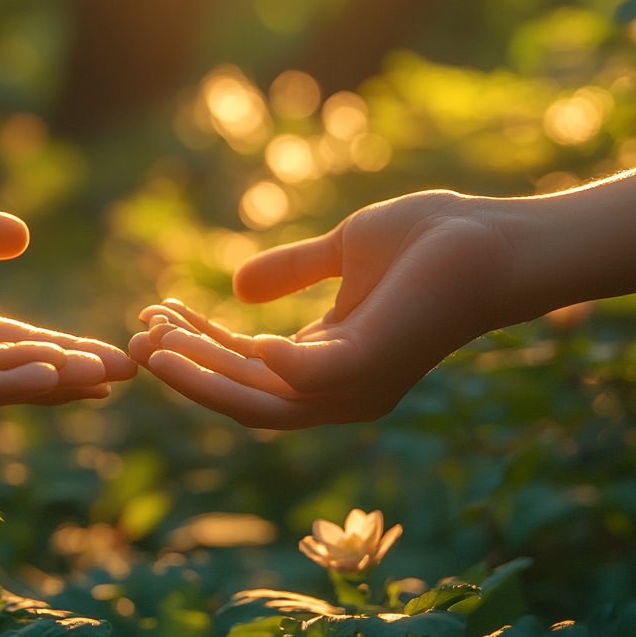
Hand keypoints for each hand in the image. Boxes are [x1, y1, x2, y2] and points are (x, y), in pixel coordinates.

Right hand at [129, 191, 520, 428]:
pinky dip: (262, 365)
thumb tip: (237, 284)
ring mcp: (357, 385)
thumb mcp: (344, 252)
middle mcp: (340, 391)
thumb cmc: (433, 243)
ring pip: (259, 399)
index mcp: (331, 367)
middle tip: (138, 334)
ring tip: (156, 338)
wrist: (497, 238)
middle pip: (244, 396)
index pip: (249, 372)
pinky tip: (236, 335)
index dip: (198, 350)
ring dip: (203, 371)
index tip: (155, 315)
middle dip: (186, 369)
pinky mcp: (371, 365)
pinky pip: (302, 378)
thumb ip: (294, 272)